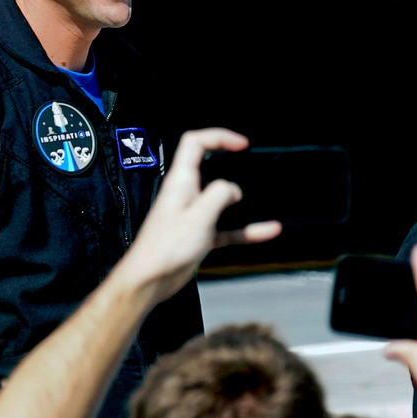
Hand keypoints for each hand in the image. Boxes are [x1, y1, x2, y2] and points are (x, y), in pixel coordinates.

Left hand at [115, 128, 280, 303]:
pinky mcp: (198, 235)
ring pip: (221, 200)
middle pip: (209, 168)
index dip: (218, 137)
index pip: (195, 143)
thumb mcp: (200, 215)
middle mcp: (186, 194)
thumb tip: (234, 189)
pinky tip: (266, 232)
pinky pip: (227, 228)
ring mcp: (193, 215)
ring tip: (261, 196)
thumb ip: (220, 195)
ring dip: (240, 199)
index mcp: (181, 181)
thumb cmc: (166, 248)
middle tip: (249, 162)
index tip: (241, 144)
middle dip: (230, 163)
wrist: (150, 280)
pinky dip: (246, 229)